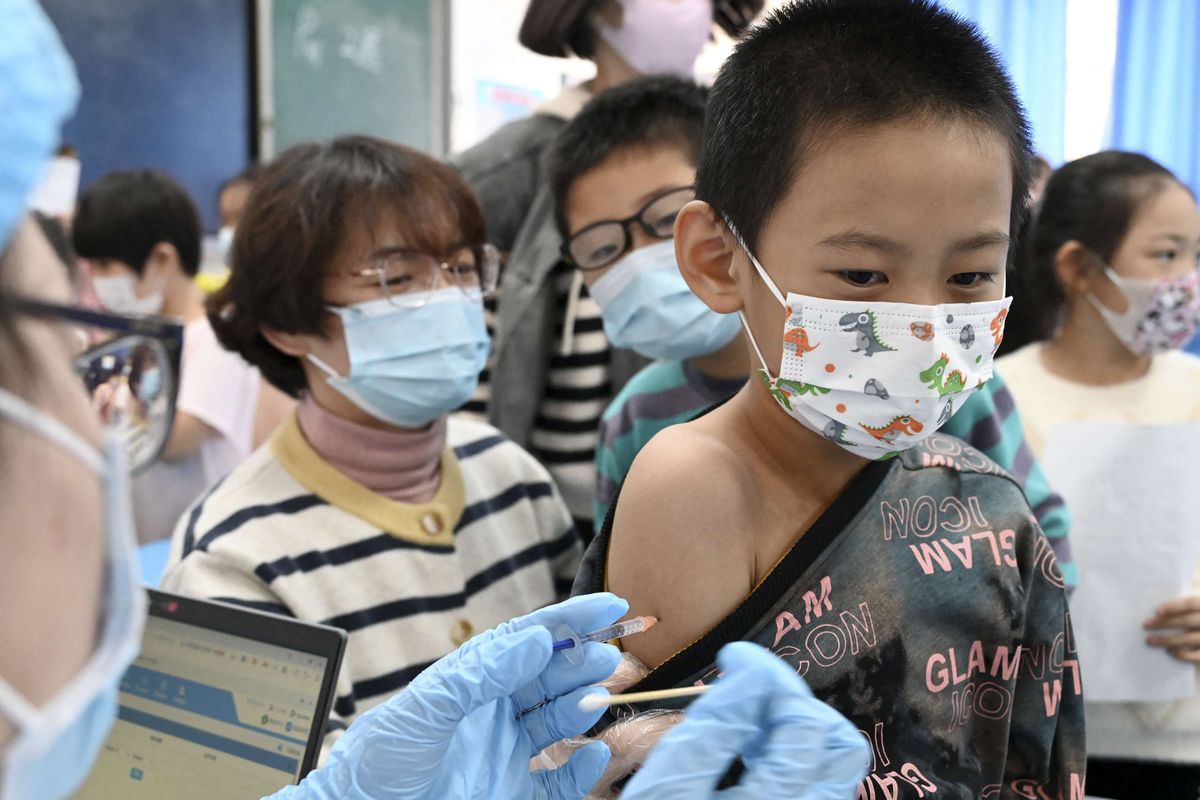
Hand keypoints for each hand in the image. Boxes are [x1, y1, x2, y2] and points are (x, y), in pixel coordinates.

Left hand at [272, 593, 627, 799]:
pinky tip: (593, 753)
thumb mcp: (428, 707)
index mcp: (472, 680)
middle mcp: (493, 711)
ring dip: (581, 706)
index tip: (609, 606)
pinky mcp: (514, 794)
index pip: (528, 639)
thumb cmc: (379, 761)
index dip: (569, 620)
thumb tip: (539, 638)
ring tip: (595, 697)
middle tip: (604, 658)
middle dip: (580, 662)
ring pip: (558, 721)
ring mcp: (505, 752)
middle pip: (550, 676)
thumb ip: (484, 673)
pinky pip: (559, 780)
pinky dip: (582, 768)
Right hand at [622, 642, 868, 798]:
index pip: (790, 719)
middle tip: (747, 693)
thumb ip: (708, 736)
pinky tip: (757, 764)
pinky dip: (801, 765)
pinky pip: (825, 792)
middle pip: (834, 742)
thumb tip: (747, 677)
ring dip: (802, 733)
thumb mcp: (664, 794)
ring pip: (839, 769)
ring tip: (754, 728)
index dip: (762, 672)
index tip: (734, 658)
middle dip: (791, 701)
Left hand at [1145, 594, 1199, 662]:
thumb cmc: (1194, 616)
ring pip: (1188, 639)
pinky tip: (1168, 650)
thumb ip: (1180, 608)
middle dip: (1164, 623)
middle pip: (1186, 621)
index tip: (1156, 611)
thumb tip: (1154, 613)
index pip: (1190, 604)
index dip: (1173, 607)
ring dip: (1167, 640)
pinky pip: (1195, 656)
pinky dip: (1181, 654)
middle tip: (1145, 625)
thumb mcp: (1192, 608)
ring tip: (1149, 640)